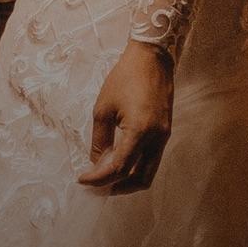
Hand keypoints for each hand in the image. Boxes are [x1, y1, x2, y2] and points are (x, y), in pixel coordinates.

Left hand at [76, 39, 173, 191]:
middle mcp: (156, 139)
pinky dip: (136, 167)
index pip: (119, 168)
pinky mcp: (165, 132)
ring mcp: (164, 137)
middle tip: (97, 188)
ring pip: (149, 172)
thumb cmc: (124, 78)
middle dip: (117, 187)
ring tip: (107, 179)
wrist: (151, 58)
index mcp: (140, 131)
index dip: (99, 179)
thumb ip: (100, 139)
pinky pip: (152, 159)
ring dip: (128, 180)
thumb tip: (96, 162)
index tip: (82, 180)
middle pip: (140, 179)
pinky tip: (120, 162)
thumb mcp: (103, 108)